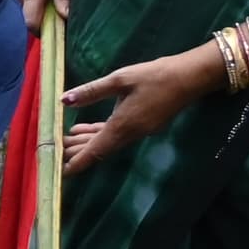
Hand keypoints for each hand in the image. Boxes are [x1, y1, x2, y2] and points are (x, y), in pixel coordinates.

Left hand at [62, 42, 224, 171]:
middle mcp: (132, 133)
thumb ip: (92, 92)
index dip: (78, 162)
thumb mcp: (120, 79)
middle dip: (78, 150)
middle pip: (100, 148)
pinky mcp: (146, 124)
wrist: (192, 77)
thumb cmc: (155, 76)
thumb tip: (65, 100)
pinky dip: (101, 132)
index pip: (96, 151)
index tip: (61, 172)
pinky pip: (118, 133)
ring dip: (88, 140)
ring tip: (67, 137)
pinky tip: (87, 128)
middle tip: (56, 146)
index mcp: (123, 126)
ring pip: (108, 141)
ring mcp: (140, 130)